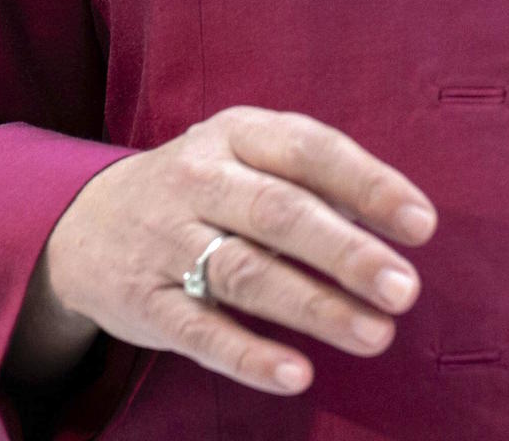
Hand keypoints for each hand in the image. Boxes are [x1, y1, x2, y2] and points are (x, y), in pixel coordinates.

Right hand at [25, 106, 435, 397]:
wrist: (86, 223)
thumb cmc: (204, 190)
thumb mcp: (249, 158)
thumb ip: (316, 183)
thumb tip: (401, 222)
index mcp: (237, 135)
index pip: (311, 151)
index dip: (369, 186)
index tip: (422, 225)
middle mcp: (199, 180)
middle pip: (280, 214)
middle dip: (347, 253)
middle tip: (404, 289)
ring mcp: (167, 241)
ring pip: (245, 274)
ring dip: (315, 307)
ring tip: (375, 334)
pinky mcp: (145, 301)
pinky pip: (199, 331)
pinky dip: (249, 355)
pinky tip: (297, 373)